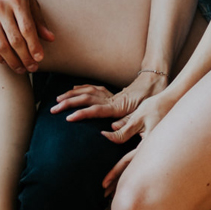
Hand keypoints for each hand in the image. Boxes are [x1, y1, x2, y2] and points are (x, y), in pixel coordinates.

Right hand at [0, 0, 54, 73]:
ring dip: (11, 61)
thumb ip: (38, 19)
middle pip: (14, 39)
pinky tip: (5, 62)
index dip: (34, 46)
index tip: (40, 58)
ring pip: (0, 45)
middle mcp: (0, 7)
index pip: (27, 28)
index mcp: (16, 0)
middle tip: (32, 68)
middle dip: (25, 57)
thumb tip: (50, 39)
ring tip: (21, 69)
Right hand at [50, 68, 166, 123]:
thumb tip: (110, 130)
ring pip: (87, 92)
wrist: (157, 79)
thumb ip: (128, 121)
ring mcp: (110, 95)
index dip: (81, 114)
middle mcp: (111, 99)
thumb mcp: (144, 110)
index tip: (68, 118)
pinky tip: (74, 90)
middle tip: (53, 110)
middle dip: (68, 103)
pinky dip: (82, 89)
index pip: (95, 110)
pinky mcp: (112, 93)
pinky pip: (93, 89)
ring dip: (71, 95)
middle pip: (85, 99)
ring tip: (57, 100)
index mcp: (117, 106)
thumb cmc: (152, 97)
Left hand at [98, 86, 176, 192]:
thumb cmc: (157, 106)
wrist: (175, 100)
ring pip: (137, 169)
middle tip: (104, 194)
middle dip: (118, 183)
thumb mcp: (138, 117)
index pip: (127, 162)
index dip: (114, 173)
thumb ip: (123, 130)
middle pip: (133, 171)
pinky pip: (141, 162)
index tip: (103, 184)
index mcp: (148, 144)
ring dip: (125, 180)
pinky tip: (126, 176)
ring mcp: (154, 150)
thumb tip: (106, 136)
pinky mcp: (154, 147)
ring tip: (112, 190)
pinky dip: (132, 170)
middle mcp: (152, 151)